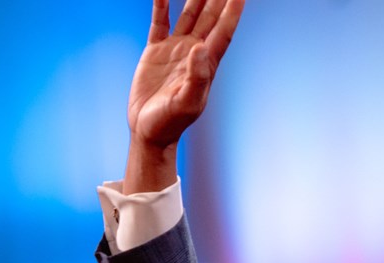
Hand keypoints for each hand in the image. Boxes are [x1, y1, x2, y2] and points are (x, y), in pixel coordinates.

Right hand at [124, 0, 243, 191]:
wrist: (149, 130)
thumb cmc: (171, 122)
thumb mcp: (187, 103)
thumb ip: (197, 77)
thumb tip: (201, 49)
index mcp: (207, 64)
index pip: (223, 31)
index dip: (233, 12)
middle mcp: (195, 52)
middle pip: (211, 18)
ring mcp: (176, 49)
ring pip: (190, 15)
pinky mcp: (156, 51)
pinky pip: (160, 22)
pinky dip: (161, 5)